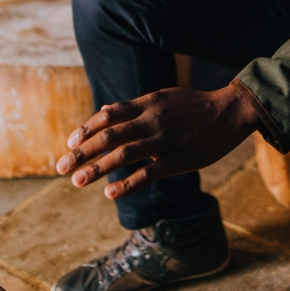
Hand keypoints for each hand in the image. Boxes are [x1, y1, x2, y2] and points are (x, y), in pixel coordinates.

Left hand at [56, 82, 262, 198]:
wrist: (229, 112)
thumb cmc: (194, 105)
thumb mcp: (162, 97)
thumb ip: (133, 106)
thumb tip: (103, 111)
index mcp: (147, 103)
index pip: (108, 115)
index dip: (86, 129)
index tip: (69, 143)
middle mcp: (151, 120)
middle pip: (108, 136)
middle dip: (81, 152)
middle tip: (60, 167)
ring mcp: (164, 141)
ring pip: (123, 154)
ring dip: (96, 169)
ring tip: (77, 182)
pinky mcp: (177, 160)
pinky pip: (147, 174)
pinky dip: (126, 184)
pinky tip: (110, 193)